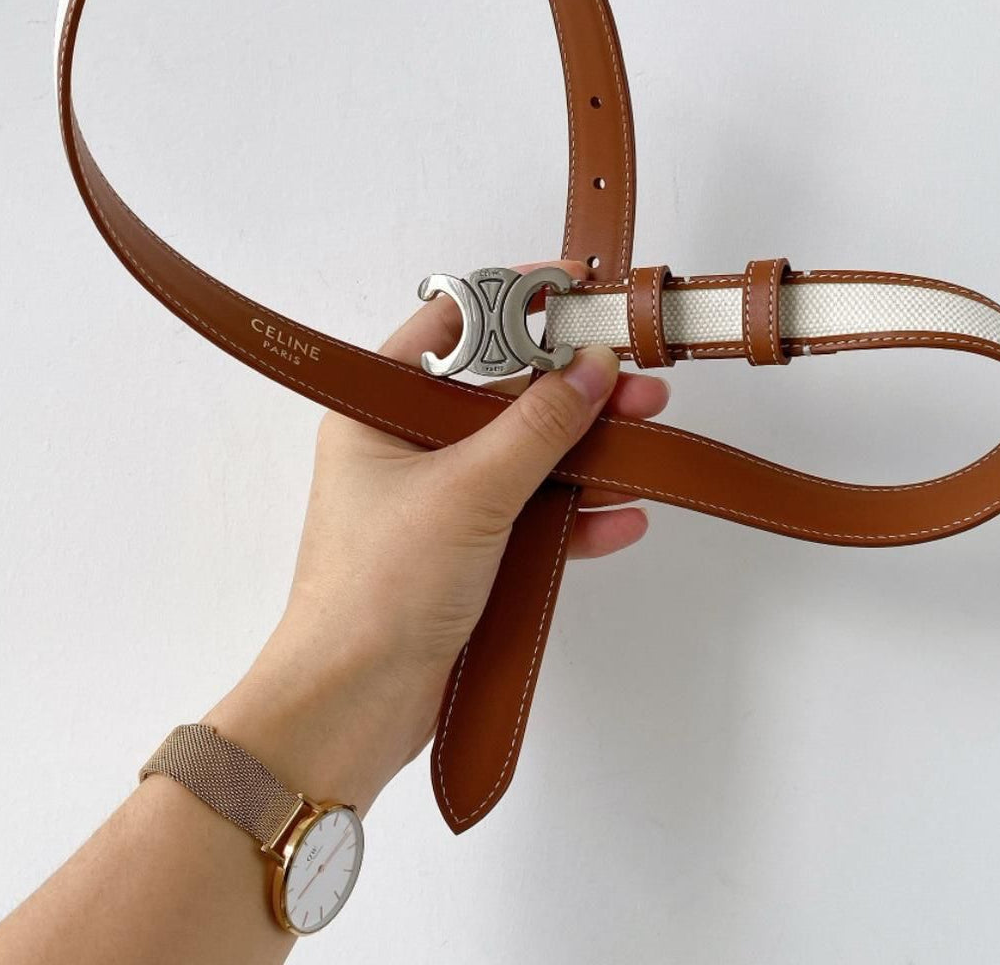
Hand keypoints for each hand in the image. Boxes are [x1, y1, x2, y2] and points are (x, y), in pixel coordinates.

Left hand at [204, 260, 669, 810]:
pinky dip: (575, 517)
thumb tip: (593, 366)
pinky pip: (531, 519)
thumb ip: (538, 425)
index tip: (578, 289)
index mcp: (378, 408)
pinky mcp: (466, 555)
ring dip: (586, 450)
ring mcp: (439, 503)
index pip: (453, 327)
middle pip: (502, 394)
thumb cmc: (377, 592)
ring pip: (525, 457)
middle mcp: (406, 447)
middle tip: (636, 379)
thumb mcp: (469, 490)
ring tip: (649, 438)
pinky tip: (622, 517)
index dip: (516, 300)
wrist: (350, 710)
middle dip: (572, 388)